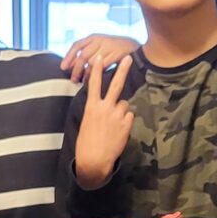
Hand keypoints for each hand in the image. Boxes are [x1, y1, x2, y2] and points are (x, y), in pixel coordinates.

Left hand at [61, 34, 139, 82]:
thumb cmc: (114, 48)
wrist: (134, 45)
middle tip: (73, 79)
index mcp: (93, 37)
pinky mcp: (116, 54)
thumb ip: (89, 51)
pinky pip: (102, 66)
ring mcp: (108, 47)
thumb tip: (73, 64)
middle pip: (82, 55)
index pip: (77, 45)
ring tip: (81, 81)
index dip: (68, 56)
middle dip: (76, 68)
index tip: (63, 67)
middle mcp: (99, 40)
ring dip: (85, 73)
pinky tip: (93, 80)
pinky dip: (96, 74)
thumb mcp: (100, 44)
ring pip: (91, 62)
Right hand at [73, 61, 134, 189]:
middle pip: (116, 85)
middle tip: (129, 57)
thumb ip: (97, 110)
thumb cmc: (87, 143)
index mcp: (91, 107)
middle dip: (123, 70)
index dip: (96, 69)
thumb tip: (107, 105)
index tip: (98, 57)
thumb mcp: (87, 122)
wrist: (94, 160)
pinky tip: (119, 130)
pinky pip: (129, 116)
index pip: (93, 84)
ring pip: (124, 104)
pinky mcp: (126, 124)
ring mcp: (117, 115)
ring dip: (121, 110)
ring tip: (114, 124)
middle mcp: (105, 108)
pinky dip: (126, 121)